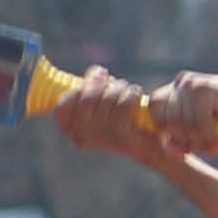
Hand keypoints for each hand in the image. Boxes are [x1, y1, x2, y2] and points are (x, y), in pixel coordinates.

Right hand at [51, 68, 188, 168]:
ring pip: (103, 107)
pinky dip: (128, 99)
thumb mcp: (105, 101)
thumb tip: (97, 73)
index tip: (98, 75)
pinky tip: (134, 93)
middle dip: (100, 85)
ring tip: (126, 88)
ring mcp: (104, 142)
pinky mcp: (125, 143)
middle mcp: (85, 139)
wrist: (156, 145)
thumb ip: (95, 88)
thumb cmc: (127, 119)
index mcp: (74, 129)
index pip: (62, 109)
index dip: (77, 89)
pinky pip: (120, 117)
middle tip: (112, 81)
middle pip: (85, 104)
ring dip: (116, 91)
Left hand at [148, 73, 217, 156]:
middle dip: (182, 140)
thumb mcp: (201, 123)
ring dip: (199, 142)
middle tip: (202, 150)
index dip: (163, 131)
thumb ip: (182, 130)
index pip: (153, 110)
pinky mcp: (204, 90)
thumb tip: (165, 145)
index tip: (183, 148)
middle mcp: (181, 83)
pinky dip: (209, 137)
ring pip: (183, 124)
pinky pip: (199, 122)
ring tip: (215, 149)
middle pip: (165, 119)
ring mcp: (191, 85)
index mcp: (176, 88)